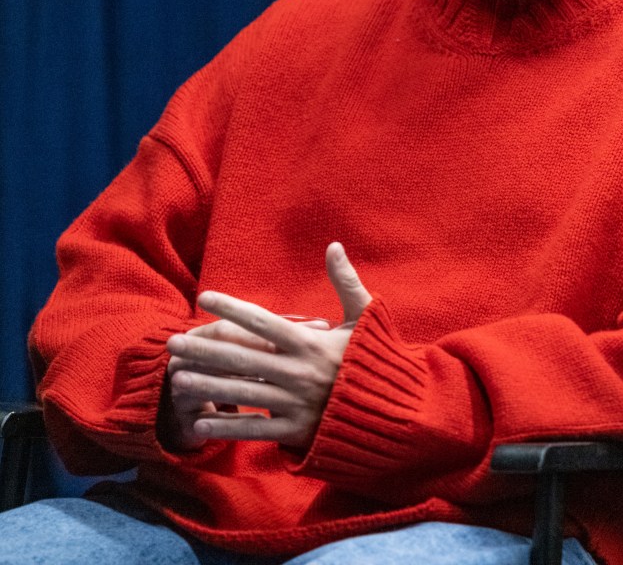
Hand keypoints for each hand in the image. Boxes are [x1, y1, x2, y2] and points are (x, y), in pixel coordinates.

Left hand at [162, 242, 370, 450]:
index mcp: (311, 342)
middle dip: (204, 348)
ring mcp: (296, 403)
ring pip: (241, 392)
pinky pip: (254, 430)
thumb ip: (346, 282)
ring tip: (177, 377)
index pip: (263, 321)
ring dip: (206, 384)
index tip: (205, 298)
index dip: (232, 308)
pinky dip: (226, 426)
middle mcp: (298, 372)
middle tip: (173, 342)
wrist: (396, 411)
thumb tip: (333, 245)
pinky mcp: (296, 431)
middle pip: (241, 357)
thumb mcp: (365, 317)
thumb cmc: (377, 359)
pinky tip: (199, 420)